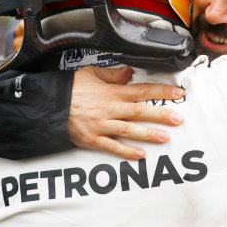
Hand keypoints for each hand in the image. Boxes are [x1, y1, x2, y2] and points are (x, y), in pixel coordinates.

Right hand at [67, 65, 184, 159]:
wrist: (47, 105)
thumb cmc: (69, 89)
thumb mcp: (90, 73)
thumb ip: (112, 73)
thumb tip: (129, 71)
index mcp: (112, 92)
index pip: (142, 90)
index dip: (161, 92)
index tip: (178, 93)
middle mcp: (109, 109)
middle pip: (140, 112)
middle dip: (161, 115)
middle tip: (178, 119)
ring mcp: (101, 125)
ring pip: (129, 130)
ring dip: (148, 134)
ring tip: (165, 137)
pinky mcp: (92, 139)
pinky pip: (112, 147)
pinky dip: (126, 152)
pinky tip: (140, 155)